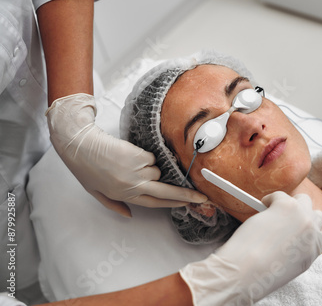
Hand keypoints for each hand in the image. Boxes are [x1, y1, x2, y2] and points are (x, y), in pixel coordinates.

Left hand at [45, 93, 206, 216]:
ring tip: (129, 162)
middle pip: (166, 193)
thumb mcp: (96, 193)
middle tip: (201, 196)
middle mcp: (134, 186)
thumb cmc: (86, 168)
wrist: (80, 146)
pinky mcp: (139, 157)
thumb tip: (129, 216)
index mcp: (124, 196)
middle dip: (186, 195)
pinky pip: (151, 157)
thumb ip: (114, 205)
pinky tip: (128, 154)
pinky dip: (144, 156)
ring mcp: (138, 171)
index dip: (173, 204)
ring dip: (150, 167)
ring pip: (157, 170)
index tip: (186, 204)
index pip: (154, 204)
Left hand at [180, 191, 321, 304]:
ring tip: (274, 211)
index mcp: (314, 251)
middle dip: (303, 214)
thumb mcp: (289, 266)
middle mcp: (313, 233)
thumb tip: (287, 234)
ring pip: (304, 199)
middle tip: (285, 217)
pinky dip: (269, 199)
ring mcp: (302, 217)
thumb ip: (296, 250)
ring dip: (291, 203)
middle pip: (317, 214)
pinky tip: (261, 208)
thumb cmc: (260, 272)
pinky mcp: (287, 206)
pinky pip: (280, 195)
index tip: (298, 226)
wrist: (248, 271)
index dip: (310, 227)